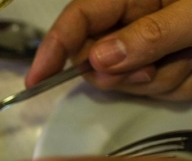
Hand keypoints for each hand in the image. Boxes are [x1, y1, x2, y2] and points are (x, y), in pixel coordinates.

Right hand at [26, 0, 191, 100]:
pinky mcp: (161, 67)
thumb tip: (99, 60)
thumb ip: (149, 35)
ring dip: (160, 79)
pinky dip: (176, 85)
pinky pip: (154, 90)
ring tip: (191, 57)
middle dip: (122, 74)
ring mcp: (145, 46)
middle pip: (94, 58)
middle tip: (153, 69)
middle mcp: (132, 20)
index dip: (53, 47)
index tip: (37, 79)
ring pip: (126, 80)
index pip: (78, 19)